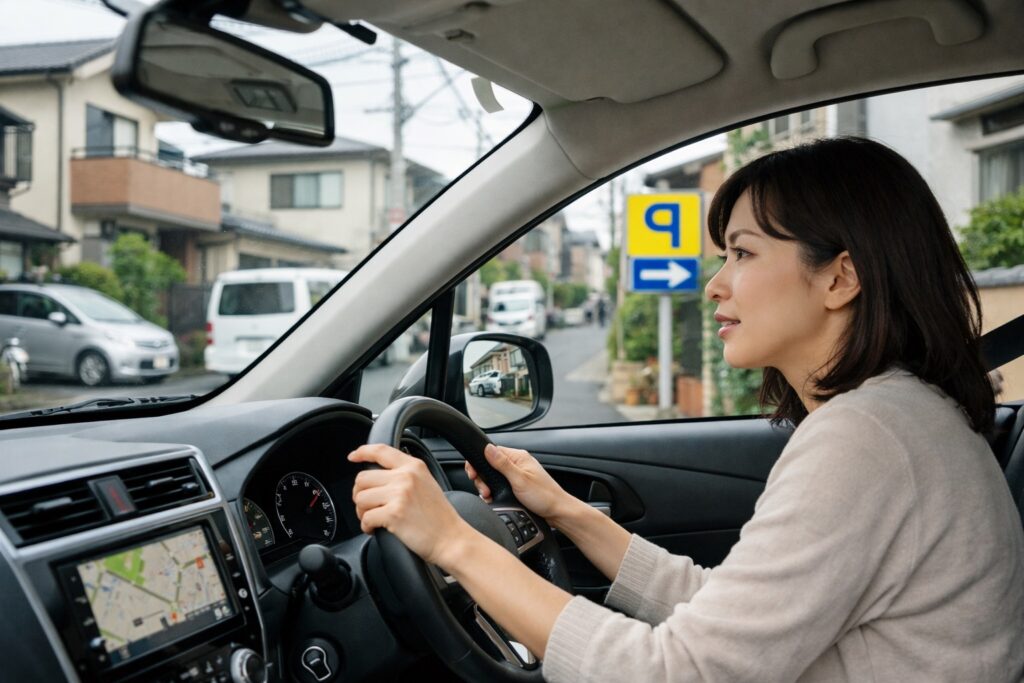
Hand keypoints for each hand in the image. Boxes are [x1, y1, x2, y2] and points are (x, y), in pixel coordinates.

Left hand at [349, 444, 471, 566]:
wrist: (451, 539)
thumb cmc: (439, 518)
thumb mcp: (427, 484)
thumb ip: (406, 475)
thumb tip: (379, 476)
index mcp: (414, 467)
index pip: (381, 451)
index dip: (363, 451)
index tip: (353, 456)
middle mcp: (406, 477)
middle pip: (362, 478)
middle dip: (360, 495)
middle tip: (369, 506)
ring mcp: (399, 495)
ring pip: (360, 498)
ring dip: (362, 512)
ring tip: (374, 519)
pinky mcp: (393, 514)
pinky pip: (365, 518)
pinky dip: (367, 527)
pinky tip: (376, 529)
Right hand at [465, 444, 572, 522]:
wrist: (557, 512)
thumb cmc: (544, 496)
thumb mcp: (520, 480)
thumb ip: (502, 464)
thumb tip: (487, 448)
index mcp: (518, 457)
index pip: (491, 451)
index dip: (479, 462)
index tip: (474, 474)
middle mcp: (517, 464)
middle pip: (489, 465)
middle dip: (483, 478)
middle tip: (485, 490)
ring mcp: (517, 475)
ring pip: (493, 477)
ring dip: (488, 487)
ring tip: (489, 496)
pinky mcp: (517, 486)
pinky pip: (499, 485)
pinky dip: (494, 492)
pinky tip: (494, 499)